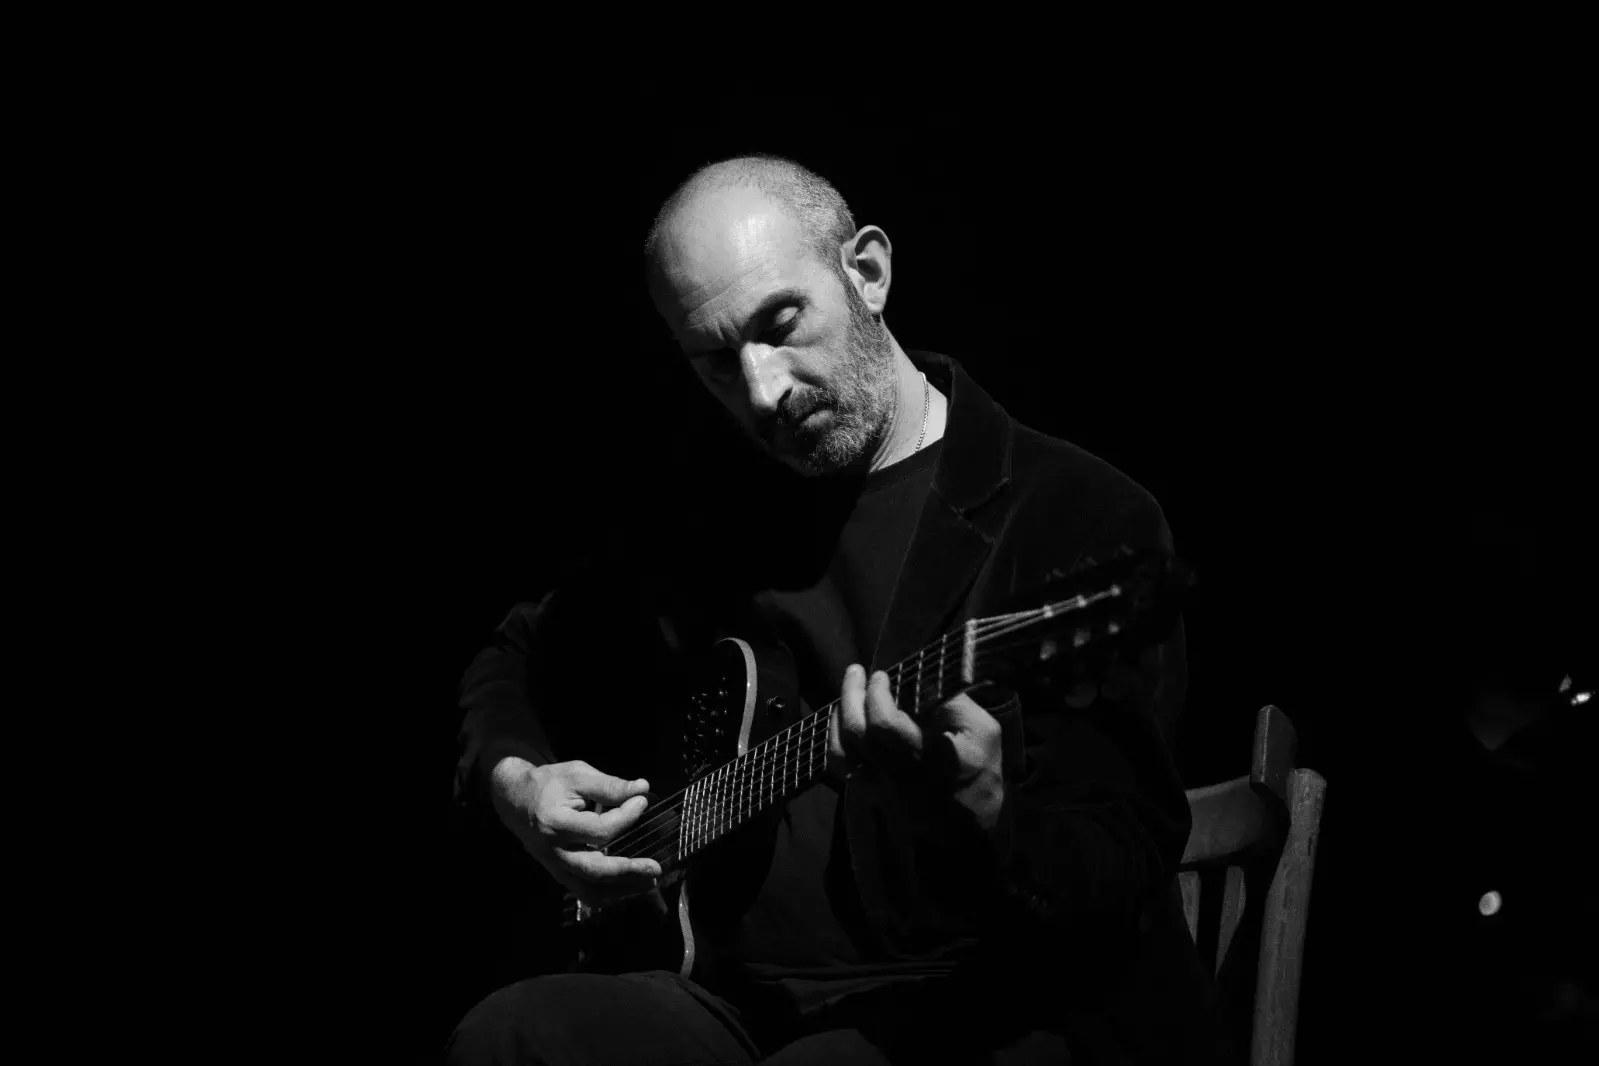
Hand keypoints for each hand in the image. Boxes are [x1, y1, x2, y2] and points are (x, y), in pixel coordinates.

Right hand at [490, 757, 662, 902]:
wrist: (514, 800)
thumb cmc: (548, 784)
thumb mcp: (576, 775)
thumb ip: (609, 785)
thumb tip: (642, 789)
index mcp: (555, 824)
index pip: (599, 830)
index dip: (626, 816)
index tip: (642, 801)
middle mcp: (554, 851)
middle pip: (593, 870)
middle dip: (627, 872)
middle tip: (655, 868)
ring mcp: (555, 866)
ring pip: (589, 890)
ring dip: (621, 890)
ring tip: (648, 882)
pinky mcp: (558, 873)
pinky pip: (583, 892)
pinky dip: (608, 893)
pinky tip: (629, 886)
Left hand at [827, 664, 1005, 828]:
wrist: (972, 828)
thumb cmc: (981, 771)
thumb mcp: (984, 731)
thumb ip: (954, 703)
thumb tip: (921, 678)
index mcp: (931, 757)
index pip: (886, 724)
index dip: (876, 694)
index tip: (881, 675)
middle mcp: (901, 775)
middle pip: (858, 733)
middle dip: (851, 695)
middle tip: (855, 672)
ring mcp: (882, 789)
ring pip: (842, 751)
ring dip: (839, 715)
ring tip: (847, 693)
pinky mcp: (873, 796)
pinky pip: (841, 769)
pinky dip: (835, 740)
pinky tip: (841, 722)